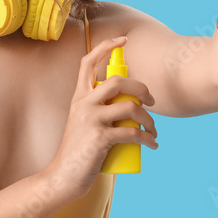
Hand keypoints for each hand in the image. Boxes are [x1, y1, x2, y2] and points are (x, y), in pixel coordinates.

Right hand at [45, 35, 157, 202]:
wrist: (64, 177)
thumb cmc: (79, 151)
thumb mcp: (84, 123)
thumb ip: (99, 110)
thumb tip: (129, 104)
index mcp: (78, 98)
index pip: (87, 63)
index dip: (105, 47)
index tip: (122, 41)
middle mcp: (83, 104)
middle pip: (117, 81)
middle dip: (141, 88)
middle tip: (152, 102)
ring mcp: (91, 120)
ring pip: (130, 107)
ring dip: (149, 119)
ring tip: (154, 131)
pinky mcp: (100, 138)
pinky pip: (132, 132)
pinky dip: (148, 138)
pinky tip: (153, 145)